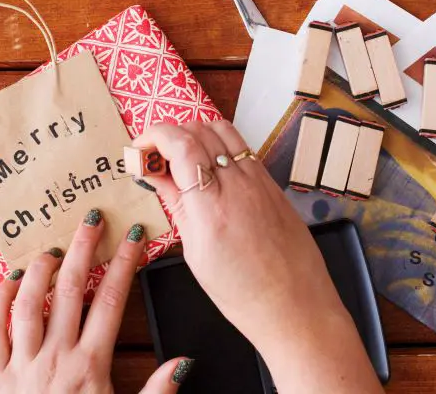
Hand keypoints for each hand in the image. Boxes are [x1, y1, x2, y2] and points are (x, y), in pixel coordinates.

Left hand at [0, 208, 191, 393]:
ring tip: (53, 249)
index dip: (125, 265)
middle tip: (91, 219)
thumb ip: (156, 393)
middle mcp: (55, 359)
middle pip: (71, 290)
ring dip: (42, 270)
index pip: (111, 301)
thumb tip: (184, 362)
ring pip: (29, 302)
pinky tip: (8, 280)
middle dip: (84, 249)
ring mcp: (21, 365)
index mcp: (90, 367)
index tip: (134, 238)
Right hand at [135, 121, 381, 393]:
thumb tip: (154, 175)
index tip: (140, 148)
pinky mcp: (273, 183)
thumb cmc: (244, 293)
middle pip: (199, 129)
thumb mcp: (195, 253)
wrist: (296, 306)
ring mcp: (259, 181)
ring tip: (181, 156)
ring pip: (222, 129)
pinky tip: (209, 168)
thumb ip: (176, 205)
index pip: (180, 144)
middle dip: (169, 133)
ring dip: (195, 132)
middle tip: (155, 155)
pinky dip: (218, 145)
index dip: (153, 136)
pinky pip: (241, 147)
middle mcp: (238, 185)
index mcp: (212, 208)